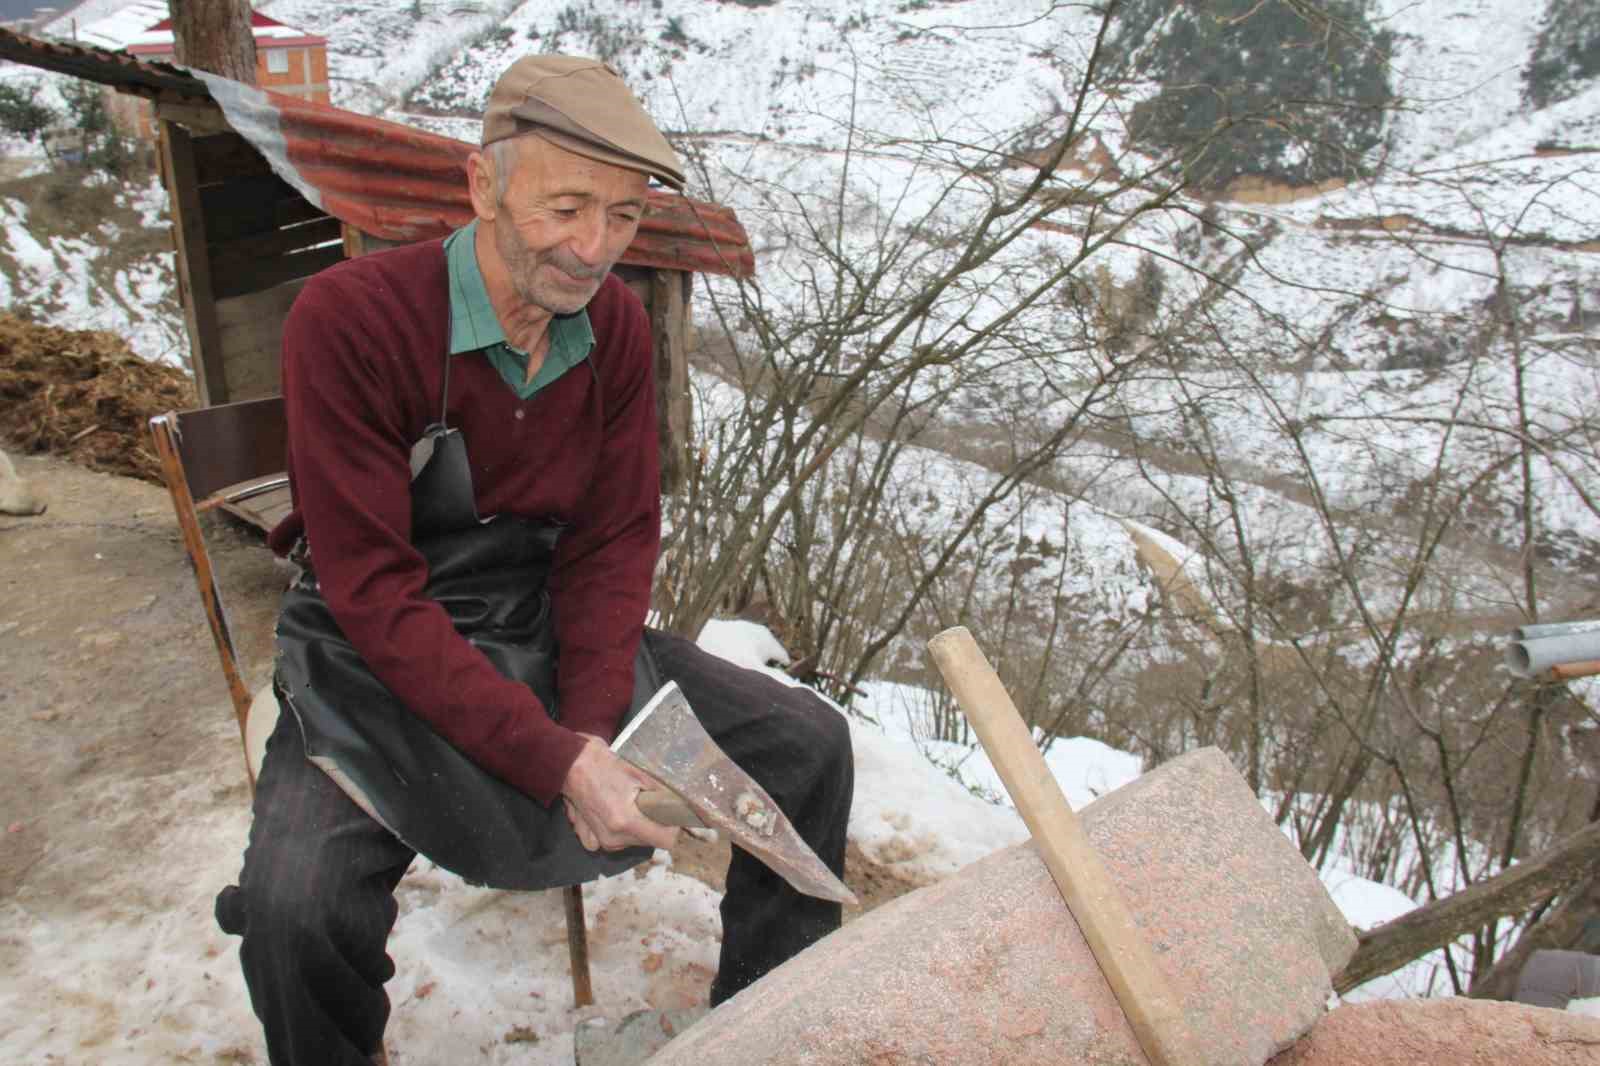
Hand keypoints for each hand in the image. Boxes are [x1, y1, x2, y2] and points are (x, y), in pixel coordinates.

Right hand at [560, 734, 679, 852]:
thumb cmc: (603, 765)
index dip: (672, 827)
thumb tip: (680, 804)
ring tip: (626, 805)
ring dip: (636, 827)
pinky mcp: (592, 841)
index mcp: (625, 822)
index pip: (665, 841)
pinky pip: (616, 843)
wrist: (570, 765)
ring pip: (634, 842)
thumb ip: (662, 793)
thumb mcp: (639, 774)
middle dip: (652, 824)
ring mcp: (600, 841)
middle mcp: (613, 838)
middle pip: (649, 841)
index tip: (670, 814)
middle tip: (644, 802)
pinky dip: (619, 831)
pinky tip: (613, 813)